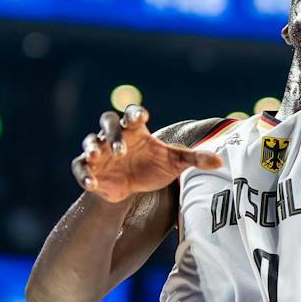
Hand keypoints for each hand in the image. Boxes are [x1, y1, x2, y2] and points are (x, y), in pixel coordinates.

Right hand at [70, 105, 223, 203]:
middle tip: (121, 149)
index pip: (132, 114)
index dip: (134, 113)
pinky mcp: (90, 169)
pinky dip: (83, 174)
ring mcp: (100, 152)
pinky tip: (91, 184)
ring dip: (92, 147)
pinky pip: (80, 167)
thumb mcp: (174, 163)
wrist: (131, 188)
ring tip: (96, 156)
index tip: (141, 117)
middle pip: (107, 122)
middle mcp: (115, 136)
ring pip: (90, 141)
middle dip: (113, 133)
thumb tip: (220, 162)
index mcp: (136, 130)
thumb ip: (194, 159)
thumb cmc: (153, 167)